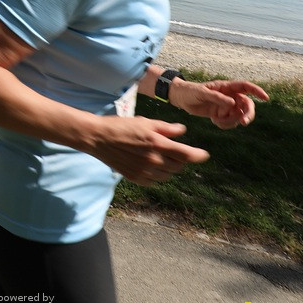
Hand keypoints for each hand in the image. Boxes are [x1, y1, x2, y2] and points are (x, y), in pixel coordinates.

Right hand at [88, 116, 209, 185]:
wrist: (98, 138)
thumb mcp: (145, 122)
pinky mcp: (136, 178)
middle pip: (179, 166)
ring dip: (170, 167)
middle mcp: (153, 160)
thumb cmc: (121, 126)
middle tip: (174, 150)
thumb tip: (182, 131)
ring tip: (161, 156)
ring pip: (168, 175)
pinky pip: (155, 180)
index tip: (204, 155)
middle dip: (181, 159)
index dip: (199, 156)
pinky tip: (150, 164)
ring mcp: (144, 172)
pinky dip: (158, 174)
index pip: (187, 155)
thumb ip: (166, 128)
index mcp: (157, 144)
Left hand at [170, 79, 267, 128]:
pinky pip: (230, 123)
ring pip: (239, 116)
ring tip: (216, 119)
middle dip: (247, 113)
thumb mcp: (202, 93)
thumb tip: (233, 102)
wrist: (181, 99)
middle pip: (247, 105)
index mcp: (226, 87)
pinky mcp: (222, 115)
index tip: (266, 98)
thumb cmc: (191, 91)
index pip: (245, 87)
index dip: (257, 91)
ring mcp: (227, 107)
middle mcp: (230, 96)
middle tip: (244, 122)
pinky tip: (214, 121)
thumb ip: (217, 97)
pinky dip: (225, 125)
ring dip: (231, 121)